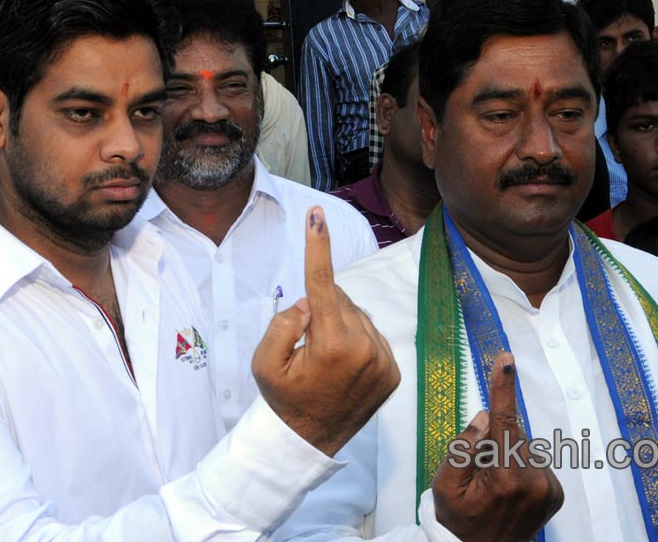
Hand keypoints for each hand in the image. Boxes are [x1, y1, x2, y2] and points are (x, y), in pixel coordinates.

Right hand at [252, 206, 400, 456]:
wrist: (309, 442)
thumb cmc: (283, 399)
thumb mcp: (264, 362)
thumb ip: (283, 323)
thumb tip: (309, 302)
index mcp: (331, 344)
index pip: (321, 283)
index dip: (317, 245)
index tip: (315, 215)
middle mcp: (364, 348)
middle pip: (339, 299)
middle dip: (320, 309)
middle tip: (305, 344)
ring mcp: (383, 360)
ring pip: (357, 316)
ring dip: (339, 325)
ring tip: (325, 361)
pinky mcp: (393, 371)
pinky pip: (372, 336)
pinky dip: (356, 341)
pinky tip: (343, 367)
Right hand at [432, 352, 562, 541]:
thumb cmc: (458, 518)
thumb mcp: (444, 484)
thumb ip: (462, 447)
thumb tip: (484, 415)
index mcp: (505, 477)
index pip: (504, 421)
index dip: (503, 388)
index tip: (506, 360)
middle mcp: (535, 481)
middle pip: (511, 434)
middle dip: (494, 441)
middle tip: (478, 472)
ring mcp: (550, 489)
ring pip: (523, 447)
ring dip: (507, 454)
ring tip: (493, 486)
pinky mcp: (556, 493)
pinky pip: (534, 461)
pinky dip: (519, 466)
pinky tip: (508, 489)